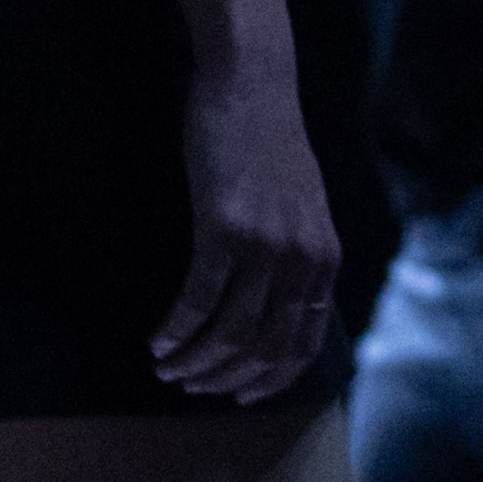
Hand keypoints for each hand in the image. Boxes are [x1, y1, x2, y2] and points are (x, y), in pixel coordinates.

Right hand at [151, 63, 340, 401]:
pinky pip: (196, 299)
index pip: (303, 344)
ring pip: (229, 332)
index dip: (270, 380)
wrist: (250, 84)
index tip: (239, 396)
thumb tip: (278, 303)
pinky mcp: (223, 228)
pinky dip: (175, 329)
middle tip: (191, 387)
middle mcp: (301, 260)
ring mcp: (264, 246)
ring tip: (166, 368)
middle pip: (263, 347)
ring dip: (194, 360)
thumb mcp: (301, 205)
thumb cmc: (268, 141)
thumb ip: (298, 254)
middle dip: (225, 377)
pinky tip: (157, 340)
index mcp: (325, 259)